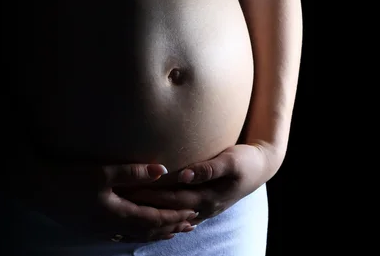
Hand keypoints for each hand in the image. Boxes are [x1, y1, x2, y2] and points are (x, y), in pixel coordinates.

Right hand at [11, 158, 198, 242]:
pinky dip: (137, 236)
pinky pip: (121, 237)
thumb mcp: (102, 172)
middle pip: (147, 231)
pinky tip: (139, 235)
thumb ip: (133, 172)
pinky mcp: (91, 228)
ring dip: (156, 234)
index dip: (173, 217)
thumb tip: (163, 170)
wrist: (36, 188)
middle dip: (170, 228)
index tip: (191, 213)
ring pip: (135, 236)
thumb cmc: (69, 177)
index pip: (153, 218)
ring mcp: (100, 230)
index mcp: (116, 213)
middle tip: (190, 226)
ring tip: (172, 233)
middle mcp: (110, 227)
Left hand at [120, 144, 274, 223]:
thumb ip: (209, 168)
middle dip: (143, 206)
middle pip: (167, 210)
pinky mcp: (203, 205)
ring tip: (126, 212)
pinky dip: (162, 219)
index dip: (149, 196)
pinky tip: (149, 219)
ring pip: (171, 217)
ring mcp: (204, 210)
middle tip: (119, 199)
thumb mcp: (231, 161)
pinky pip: (178, 216)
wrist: (261, 167)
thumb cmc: (245, 160)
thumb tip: (185, 175)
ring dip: (150, 215)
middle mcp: (203, 208)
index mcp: (208, 198)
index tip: (128, 190)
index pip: (171, 199)